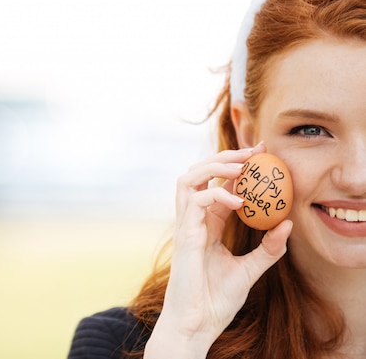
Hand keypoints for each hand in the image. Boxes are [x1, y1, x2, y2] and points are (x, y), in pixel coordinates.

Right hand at [144, 143, 292, 357]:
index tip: (262, 155)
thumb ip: (267, 250)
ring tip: (240, 165)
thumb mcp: (249, 271)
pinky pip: (196, 200)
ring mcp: (186, 225)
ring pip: (188, 179)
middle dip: (223, 157)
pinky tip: (240, 201)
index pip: (217, 185)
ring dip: (213, 166)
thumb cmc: (215, 300)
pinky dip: (217, 193)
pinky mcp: (185, 234)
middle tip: (253, 151)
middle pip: (198, 173)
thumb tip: (288, 226)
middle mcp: (193, 220)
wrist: (197, 322)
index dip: (236, 167)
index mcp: (206, 225)